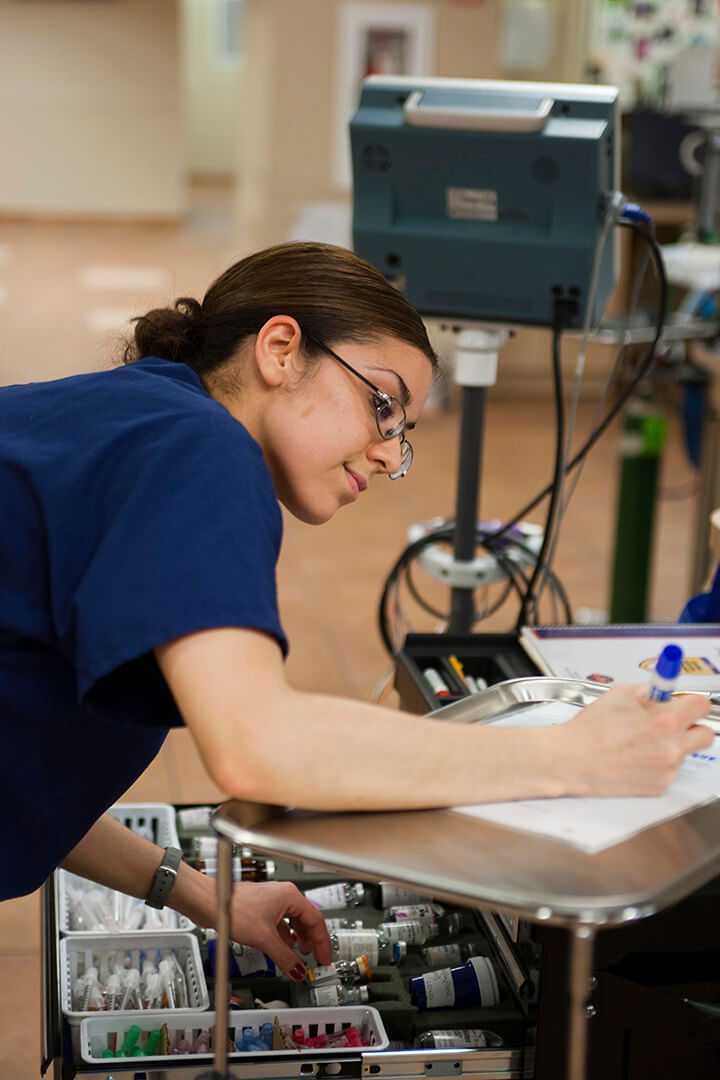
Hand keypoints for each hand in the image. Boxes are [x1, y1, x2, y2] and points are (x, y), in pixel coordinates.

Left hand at [228, 881, 331, 977]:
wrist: (210, 902)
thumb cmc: (233, 908)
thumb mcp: (264, 938)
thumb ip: (284, 956)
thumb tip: (297, 969)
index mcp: (290, 896)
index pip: (316, 920)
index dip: (322, 942)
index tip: (325, 958)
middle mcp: (283, 896)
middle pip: (306, 921)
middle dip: (311, 942)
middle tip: (316, 959)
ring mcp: (272, 902)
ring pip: (293, 923)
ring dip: (297, 941)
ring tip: (300, 956)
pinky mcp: (261, 910)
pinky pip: (280, 925)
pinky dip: (284, 938)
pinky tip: (282, 949)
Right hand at [562, 685, 714, 796]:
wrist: (572, 759)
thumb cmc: (591, 728)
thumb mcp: (620, 695)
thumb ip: (650, 692)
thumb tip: (664, 691)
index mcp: (666, 719)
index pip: (703, 706)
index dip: (692, 702)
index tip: (686, 703)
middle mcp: (672, 747)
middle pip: (706, 734)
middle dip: (692, 726)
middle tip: (673, 723)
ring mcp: (667, 769)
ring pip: (685, 753)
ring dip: (672, 746)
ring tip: (641, 743)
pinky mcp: (659, 787)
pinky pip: (669, 771)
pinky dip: (658, 764)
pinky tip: (635, 758)